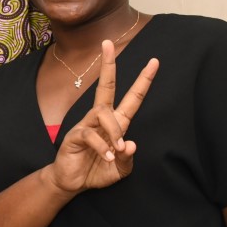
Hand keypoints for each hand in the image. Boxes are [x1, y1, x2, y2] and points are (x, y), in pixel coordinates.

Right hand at [47, 40, 157, 194]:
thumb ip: (128, 158)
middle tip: (107, 43)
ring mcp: (87, 125)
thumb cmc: (97, 171)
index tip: (154, 61)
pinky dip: (101, 146)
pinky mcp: (75, 136)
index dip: (144, 80)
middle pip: (106, 86)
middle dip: (108, 66)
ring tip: (116, 149)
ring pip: (103, 113)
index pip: (132, 97)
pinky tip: (105, 156)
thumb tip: (130, 143)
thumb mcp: (120, 169)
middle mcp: (101, 119)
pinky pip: (90, 134)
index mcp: (117, 123)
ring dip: (114, 130)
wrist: (71, 182)